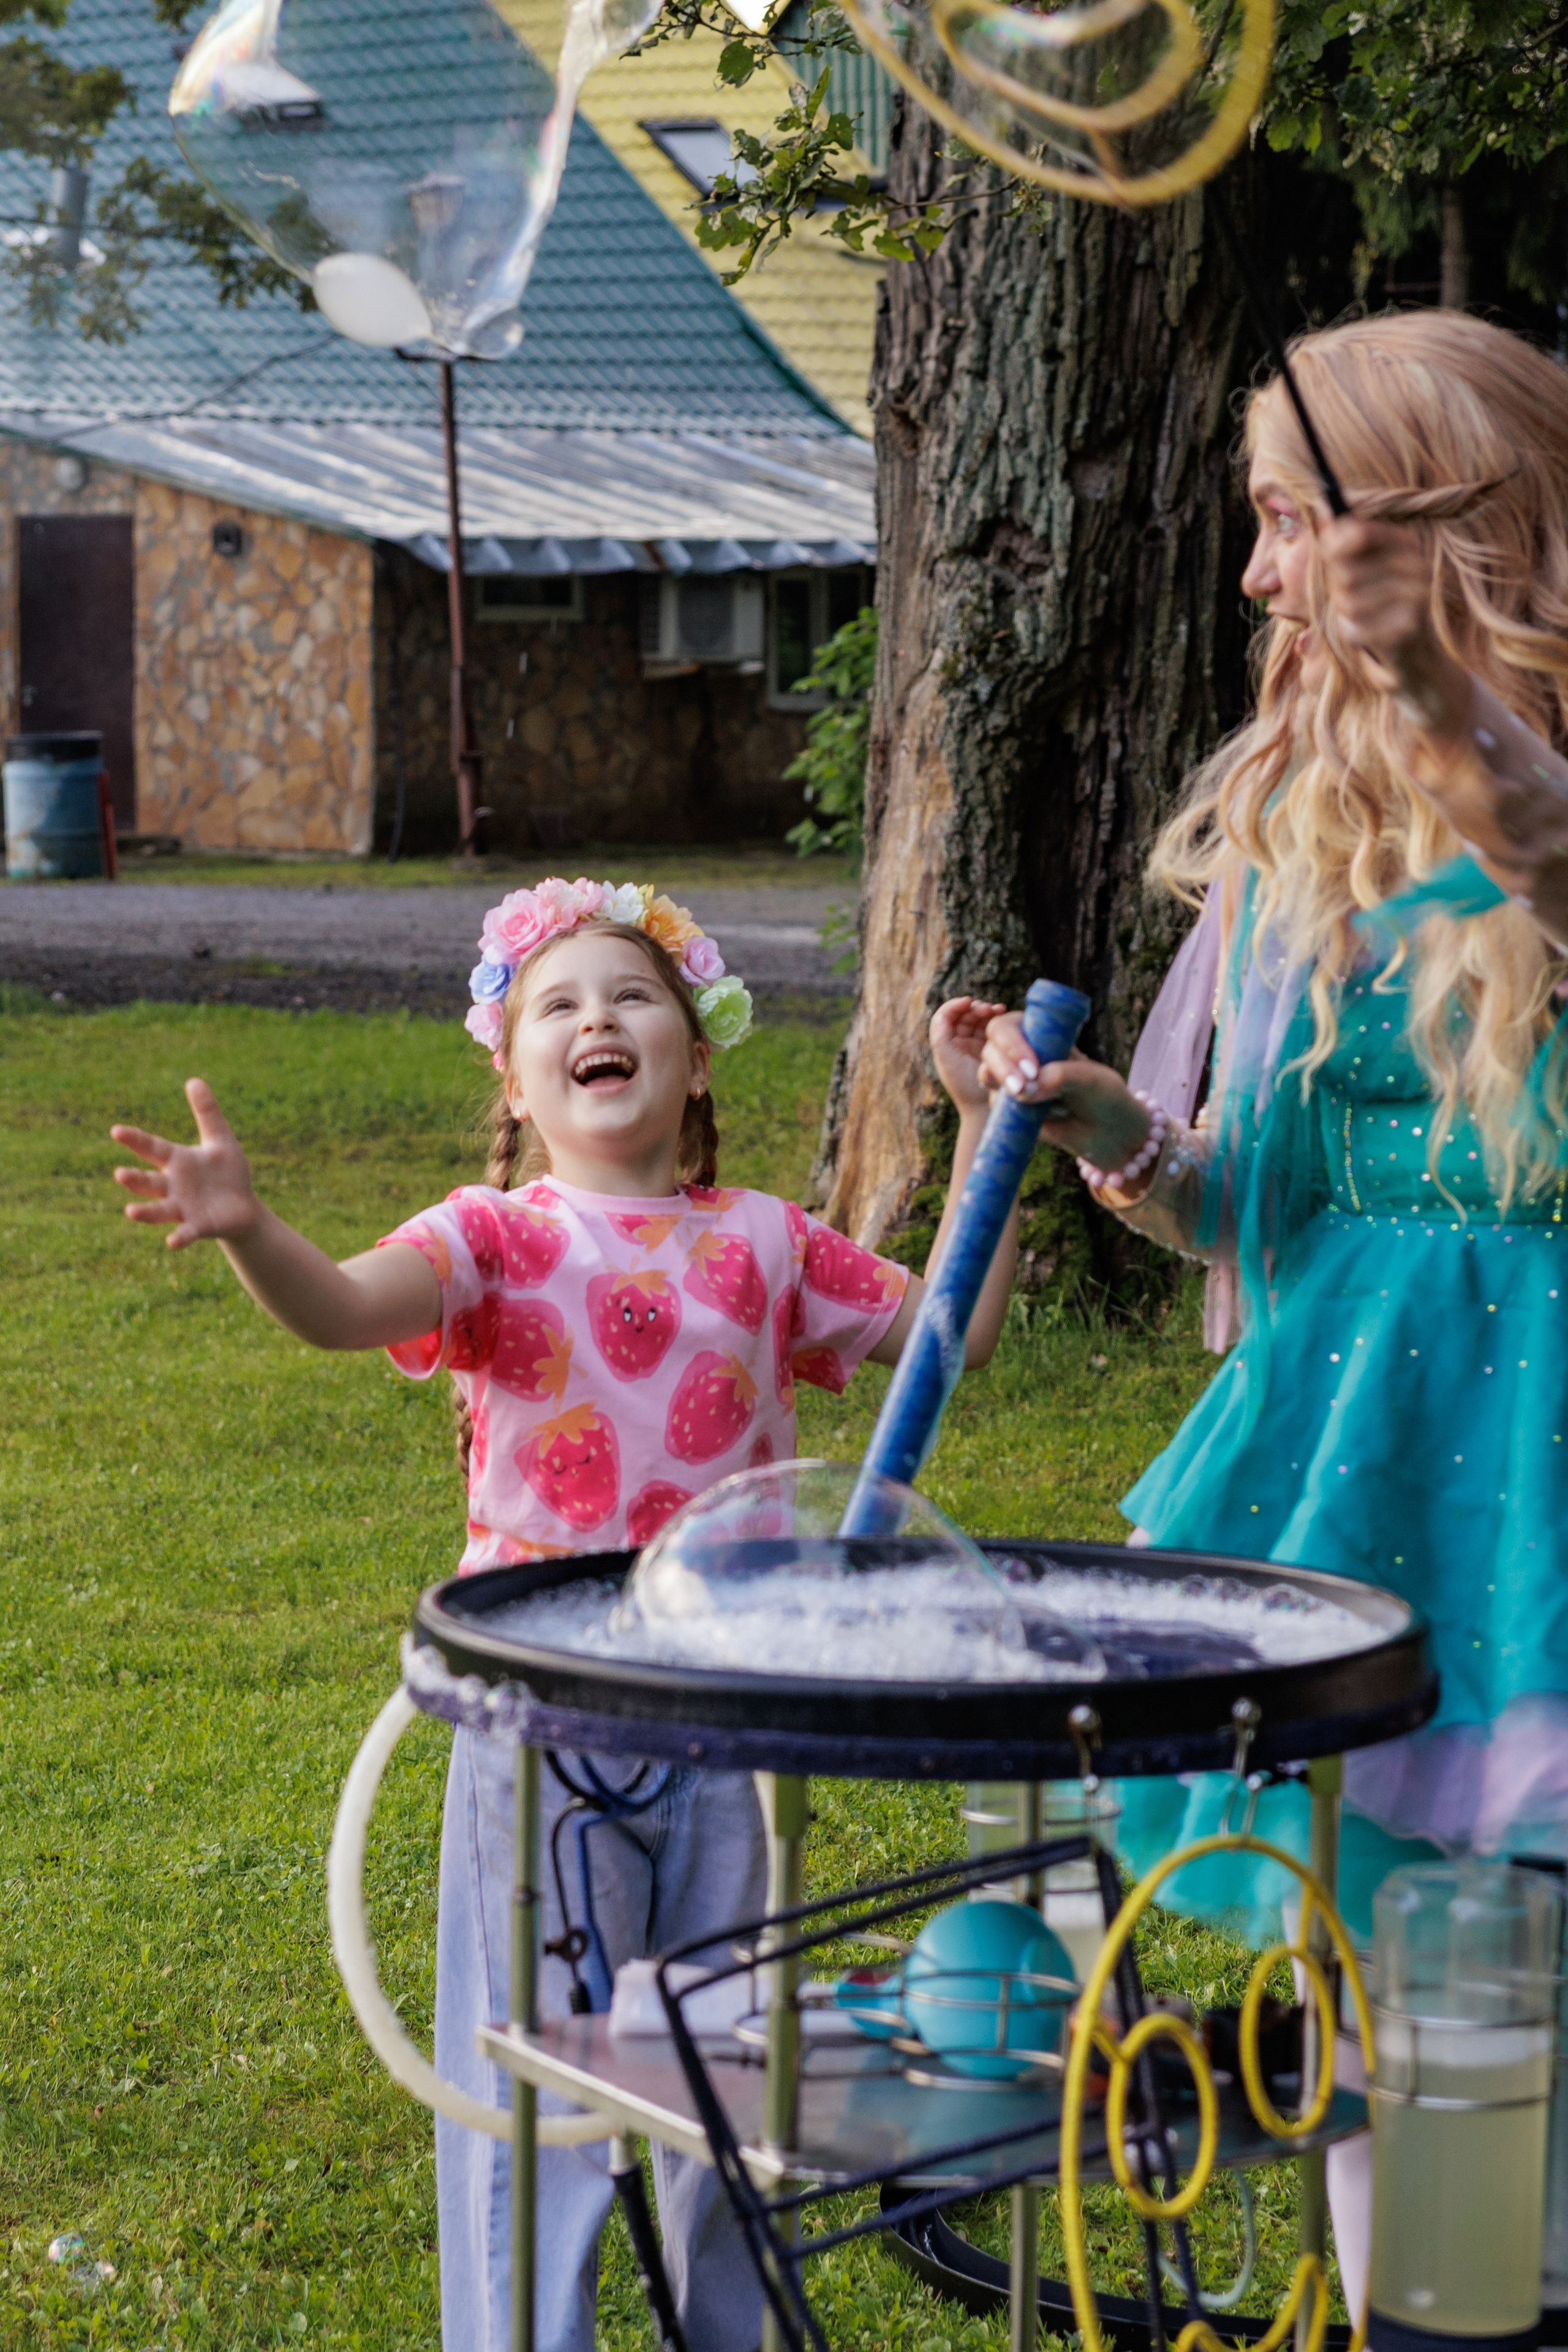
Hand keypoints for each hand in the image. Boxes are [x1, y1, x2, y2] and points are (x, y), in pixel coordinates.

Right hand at [111, 1079, 261, 1249]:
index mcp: (177, 1161)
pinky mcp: (199, 1227)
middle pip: (148, 1181)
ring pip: (159, 1210)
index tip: (116, 1130)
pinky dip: (179, 1237)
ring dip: (145, 1212)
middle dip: (134, 1179)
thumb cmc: (227, 1172)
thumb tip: (194, 1080)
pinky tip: (172, 1242)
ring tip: (130, 1211)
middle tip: (120, 1174)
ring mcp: (183, 1208)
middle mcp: (173, 1186)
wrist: (243, 1207)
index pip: (151, 1148)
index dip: (135, 1139)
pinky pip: (185, 1233)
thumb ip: (207, 1113)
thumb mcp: (220, 1140)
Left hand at [930, 997, 1006, 1116]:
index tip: (968, 1002)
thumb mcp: (946, 1059)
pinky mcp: (992, 1047)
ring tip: (998, 1010)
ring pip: (979, 1018)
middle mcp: (959, 1042)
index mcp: (945, 1044)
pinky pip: (992, 1026)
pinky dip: (996, 1018)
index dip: (955, 1006)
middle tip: (988, 1008)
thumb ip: (940, 1035)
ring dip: (987, 1010)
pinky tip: (1003, 1014)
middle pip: (964, 1014)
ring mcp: (976, 1044)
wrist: (985, 1107)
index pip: (946, 1017)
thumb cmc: (964, 1085)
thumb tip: (944, 1012)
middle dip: (975, 1007)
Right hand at [980, 1013, 1152, 1168]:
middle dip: (1002, 1069)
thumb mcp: (1092, 1080)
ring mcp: (1012, 1079)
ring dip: (1006, 1090)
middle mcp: (1020, 1052)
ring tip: (1037, 1103)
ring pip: (987, 1076)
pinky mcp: (1010, 1107)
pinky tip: (1046, 1118)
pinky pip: (998, 1107)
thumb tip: (1024, 1090)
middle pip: (990, 1050)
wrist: (1107, 1131)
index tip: (1031, 1069)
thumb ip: (1061, 1077)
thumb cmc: (1103, 1095)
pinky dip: (1017, 1113)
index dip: (1012, 1045)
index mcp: (1038, 1033)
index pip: (1007, 1027)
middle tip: (1021, 1089)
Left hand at [1319, 515, 1468, 726]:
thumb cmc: (1379, 609)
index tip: (1328, 555)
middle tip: (1351, 600)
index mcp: (1407, 545)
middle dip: (1337, 590)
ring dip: (1344, 616)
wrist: (1417, 659)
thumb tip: (1324, 516)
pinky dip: (1352, 636)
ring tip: (1364, 619)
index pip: (1358, 532)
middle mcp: (1417, 567)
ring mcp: (1416, 599)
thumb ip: (1344, 545)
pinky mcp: (1407, 631)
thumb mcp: (1363, 571)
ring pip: (1347, 603)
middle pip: (1344, 572)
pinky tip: (1368, 637)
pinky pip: (1353, 630)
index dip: (1333, 546)